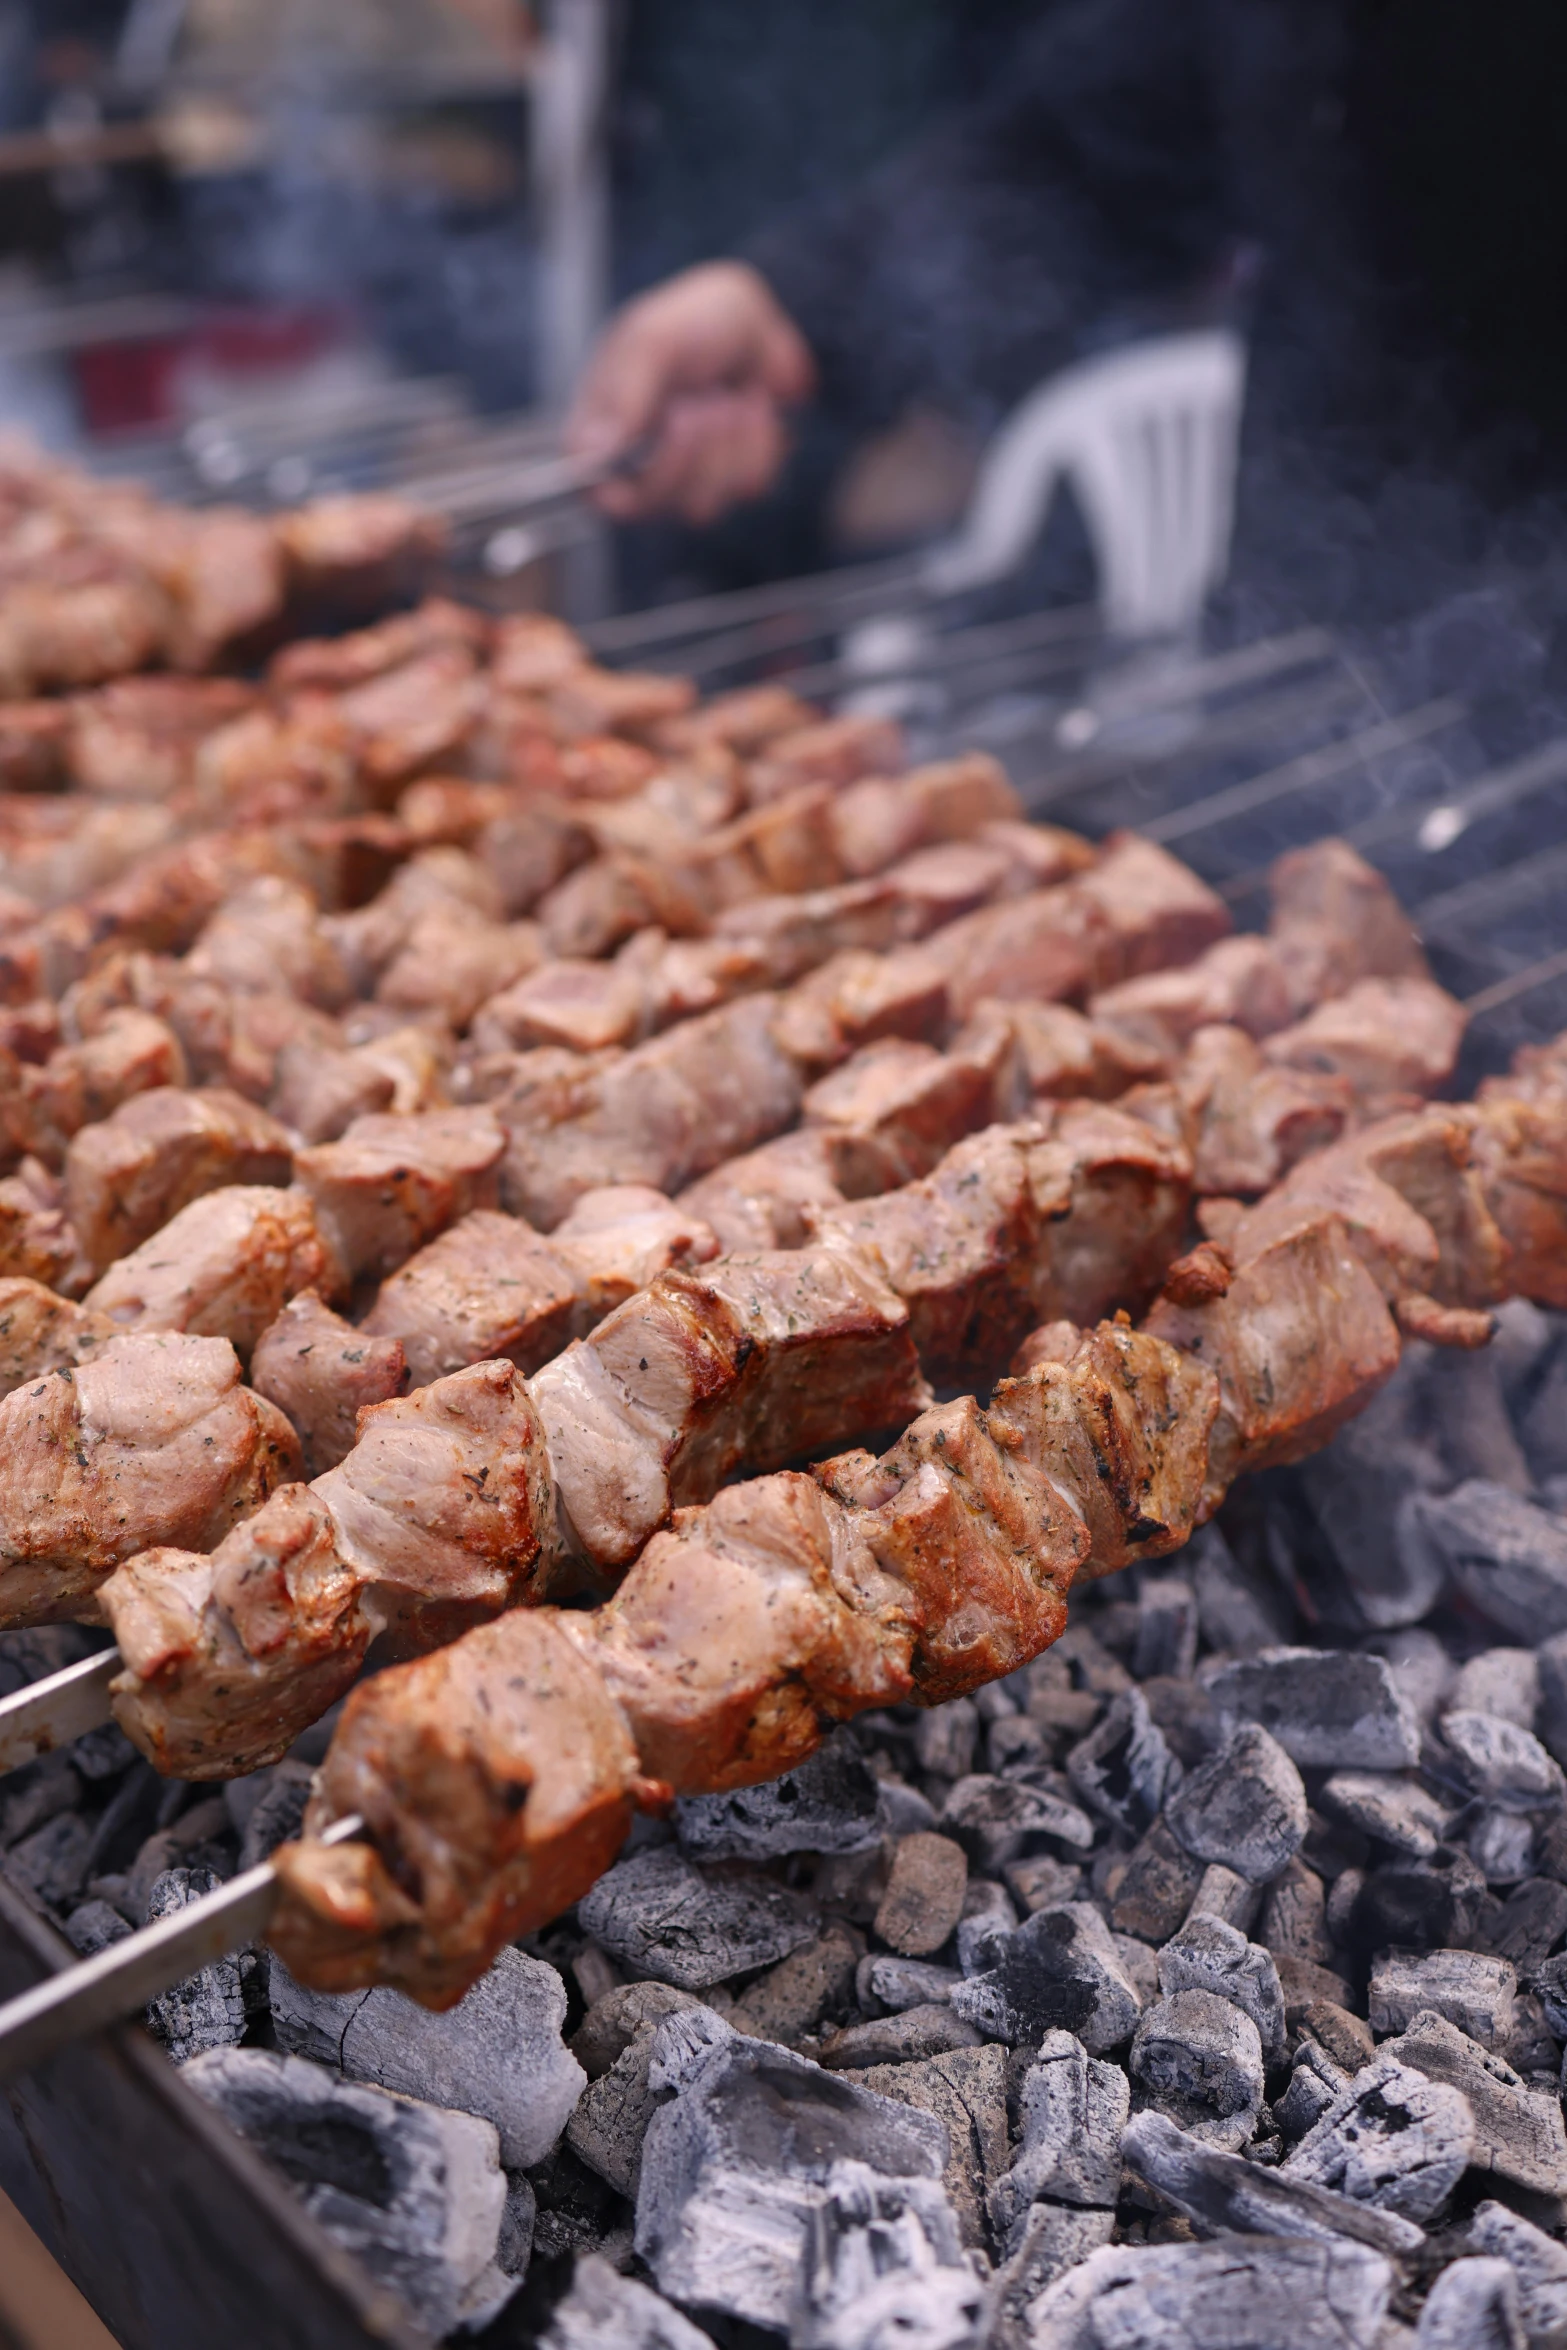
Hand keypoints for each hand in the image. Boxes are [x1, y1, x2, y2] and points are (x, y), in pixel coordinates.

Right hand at [566, 261, 815, 524]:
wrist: (755, 321)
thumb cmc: (692, 321)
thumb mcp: (653, 340)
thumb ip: (625, 396)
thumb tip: (591, 455)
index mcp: (601, 428)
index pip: (591, 490)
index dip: (618, 490)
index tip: (653, 448)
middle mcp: (637, 463)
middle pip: (650, 506)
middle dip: (684, 452)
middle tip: (697, 403)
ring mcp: (685, 480)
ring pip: (702, 506)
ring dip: (726, 442)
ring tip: (726, 394)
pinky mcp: (731, 482)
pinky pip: (747, 489)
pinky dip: (759, 442)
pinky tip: (753, 408)